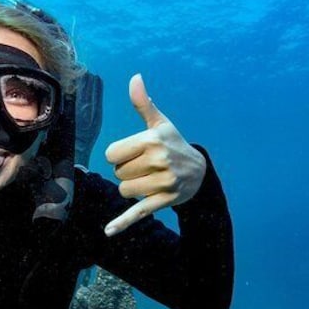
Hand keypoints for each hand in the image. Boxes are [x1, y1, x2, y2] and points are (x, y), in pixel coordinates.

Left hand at [103, 74, 205, 235]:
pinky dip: (122, 223)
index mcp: (153, 139)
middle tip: (146, 166)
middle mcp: (159, 160)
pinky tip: (108, 231)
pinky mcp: (162, 201)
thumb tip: (134, 77)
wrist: (200, 173)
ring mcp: (162, 182)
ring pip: (124, 191)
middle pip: (118, 172)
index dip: (118, 155)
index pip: (112, 153)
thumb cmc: (173, 144)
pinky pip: (137, 212)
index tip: (134, 153)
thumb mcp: (160, 123)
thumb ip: (143, 103)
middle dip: (127, 171)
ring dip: (131, 188)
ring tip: (149, 179)